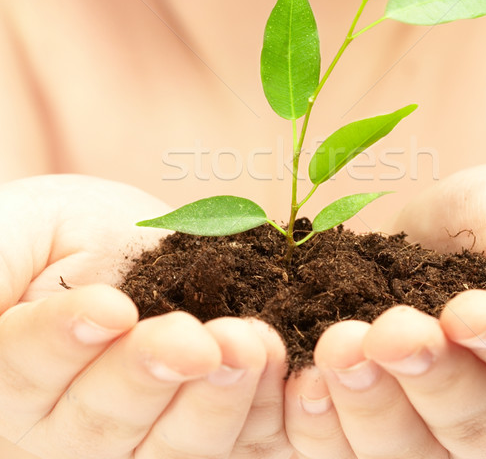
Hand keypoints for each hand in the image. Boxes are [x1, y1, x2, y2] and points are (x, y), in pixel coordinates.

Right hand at [0, 175, 291, 458]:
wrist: (121, 240)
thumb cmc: (56, 233)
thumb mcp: (12, 231)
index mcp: (9, 379)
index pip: (18, 373)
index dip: (63, 342)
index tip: (112, 307)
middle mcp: (61, 430)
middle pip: (99, 427)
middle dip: (148, 377)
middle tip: (194, 340)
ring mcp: (134, 439)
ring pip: (169, 449)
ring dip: (212, 402)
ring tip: (245, 347)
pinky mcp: (197, 426)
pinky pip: (233, 440)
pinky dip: (258, 409)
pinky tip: (275, 365)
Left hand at [284, 162, 485, 457]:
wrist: (459, 226)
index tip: (465, 314)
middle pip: (472, 428)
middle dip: (427, 379)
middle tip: (390, 333)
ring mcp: (432, 421)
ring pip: (404, 451)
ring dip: (365, 406)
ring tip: (337, 351)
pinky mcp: (373, 409)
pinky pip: (343, 442)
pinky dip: (315, 421)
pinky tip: (297, 382)